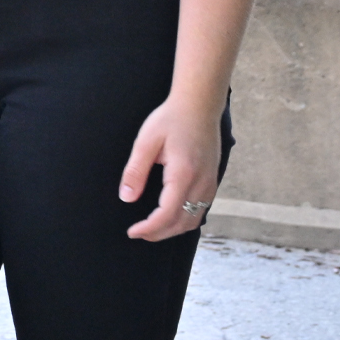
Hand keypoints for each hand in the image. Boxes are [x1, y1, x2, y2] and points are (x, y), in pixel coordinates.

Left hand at [121, 96, 221, 240]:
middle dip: (159, 233)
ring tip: (151, 228)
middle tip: (138, 233)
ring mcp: (210, 184)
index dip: (149, 228)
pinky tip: (170, 216)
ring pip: (194, 220)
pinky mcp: (212, 181)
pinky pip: (201, 210)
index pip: (167, 214)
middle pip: (182, 223)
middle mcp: (201, 183)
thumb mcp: (146, 142)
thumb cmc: (171, 119)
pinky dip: (185, 219)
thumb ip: (135, 171)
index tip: (132, 232)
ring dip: (173, 229)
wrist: (199, 106)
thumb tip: (126, 197)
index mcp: (183, 175)